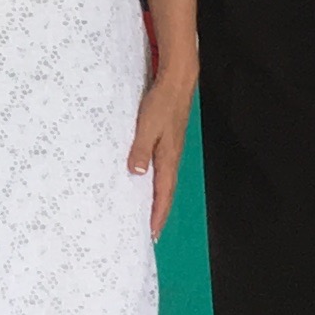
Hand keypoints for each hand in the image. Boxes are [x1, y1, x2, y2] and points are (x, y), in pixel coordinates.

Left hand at [127, 68, 194, 236]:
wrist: (177, 81)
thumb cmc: (162, 102)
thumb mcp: (147, 126)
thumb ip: (141, 149)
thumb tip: (136, 173)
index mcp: (168, 157)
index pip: (163, 193)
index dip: (158, 214)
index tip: (152, 233)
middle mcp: (172, 157)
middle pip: (167, 191)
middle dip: (160, 213)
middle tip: (152, 232)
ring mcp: (172, 149)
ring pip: (165, 181)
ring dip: (158, 199)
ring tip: (149, 214)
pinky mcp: (169, 141)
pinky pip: (163, 169)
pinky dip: (157, 183)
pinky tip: (148, 182)